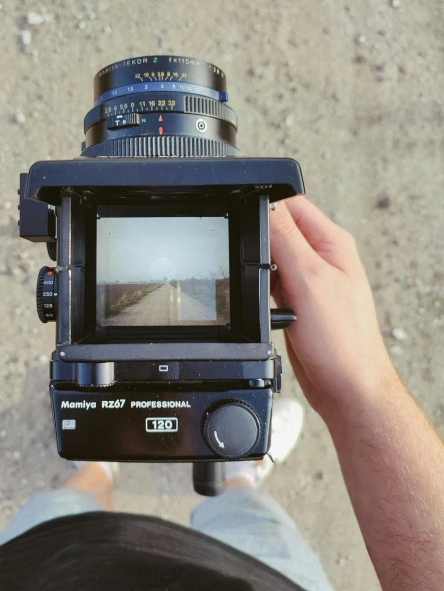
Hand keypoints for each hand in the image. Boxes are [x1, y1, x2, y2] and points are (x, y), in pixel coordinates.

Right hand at [270, 196, 396, 421]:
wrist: (345, 387)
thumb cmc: (342, 339)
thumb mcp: (308, 278)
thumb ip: (284, 238)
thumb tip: (263, 203)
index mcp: (331, 241)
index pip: (290, 203)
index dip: (264, 206)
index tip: (246, 221)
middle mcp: (321, 256)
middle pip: (276, 230)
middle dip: (258, 243)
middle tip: (260, 266)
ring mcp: (308, 280)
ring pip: (269, 259)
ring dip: (260, 272)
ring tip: (273, 293)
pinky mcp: (296, 302)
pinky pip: (269, 285)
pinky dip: (262, 293)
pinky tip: (272, 308)